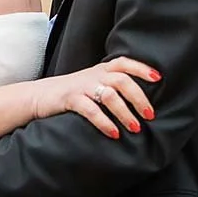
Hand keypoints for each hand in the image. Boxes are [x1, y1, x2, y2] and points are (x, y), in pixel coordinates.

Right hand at [31, 56, 159, 137]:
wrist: (39, 96)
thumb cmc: (72, 93)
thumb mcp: (93, 84)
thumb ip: (112, 86)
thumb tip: (142, 100)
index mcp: (101, 70)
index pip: (124, 62)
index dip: (141, 68)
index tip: (158, 78)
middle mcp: (93, 75)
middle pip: (122, 80)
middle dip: (139, 97)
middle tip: (150, 114)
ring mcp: (81, 87)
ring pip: (109, 95)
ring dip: (125, 113)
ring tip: (135, 128)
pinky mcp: (70, 99)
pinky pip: (90, 110)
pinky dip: (104, 122)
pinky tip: (114, 134)